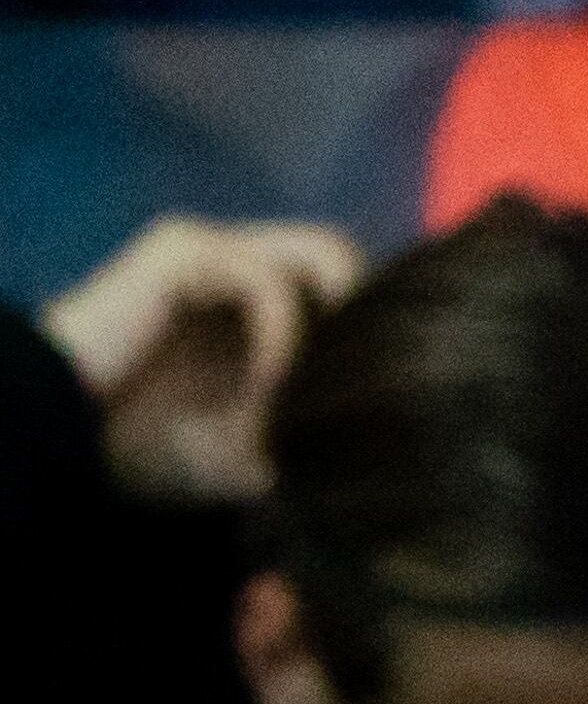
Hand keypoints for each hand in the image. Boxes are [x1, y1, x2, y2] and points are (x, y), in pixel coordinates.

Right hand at [35, 215, 366, 504]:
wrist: (68, 439)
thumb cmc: (157, 452)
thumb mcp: (263, 453)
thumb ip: (323, 436)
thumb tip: (403, 453)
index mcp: (265, 304)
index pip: (355, 285)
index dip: (385, 330)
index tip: (396, 395)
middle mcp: (245, 263)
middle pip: (355, 260)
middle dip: (373, 321)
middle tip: (363, 390)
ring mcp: (214, 249)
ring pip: (330, 254)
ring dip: (338, 327)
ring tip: (314, 392)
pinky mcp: (183, 250)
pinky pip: (270, 281)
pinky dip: (287, 339)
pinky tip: (271, 389)